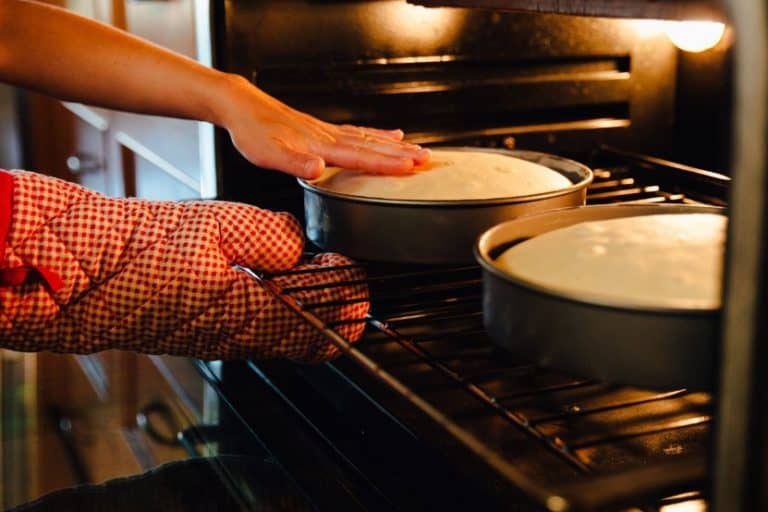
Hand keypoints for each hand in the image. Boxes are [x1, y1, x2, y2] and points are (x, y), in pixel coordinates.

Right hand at [0, 170, 367, 360]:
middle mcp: (242, 340)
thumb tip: (299, 246)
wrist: (81, 275)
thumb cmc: (140, 251)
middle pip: (313, 337)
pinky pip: (256, 329)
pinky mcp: (205, 335)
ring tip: (300, 266)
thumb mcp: (219, 225)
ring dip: (304, 304)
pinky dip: (275, 306)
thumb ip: (273, 237)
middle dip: (332, 304)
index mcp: (254, 316)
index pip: (329, 329)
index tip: (353, 271)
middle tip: (333, 267)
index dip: (351, 300)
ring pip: (286, 334)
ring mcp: (222, 341)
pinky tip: (262, 273)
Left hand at [215, 75, 430, 178]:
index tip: (410, 167)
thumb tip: (318, 170)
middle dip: (401, 154)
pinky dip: (378, 134)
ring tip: (418, 150)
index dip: (386, 163)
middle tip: (428, 159)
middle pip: (372, 146)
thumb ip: (295, 164)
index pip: (360, 157)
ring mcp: (328, 131)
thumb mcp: (268, 154)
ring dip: (395, 145)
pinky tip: (389, 134)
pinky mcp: (323, 129)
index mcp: (320, 146)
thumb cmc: (252, 132)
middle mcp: (329, 136)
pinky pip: (358, 132)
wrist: (242, 106)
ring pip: (369, 138)